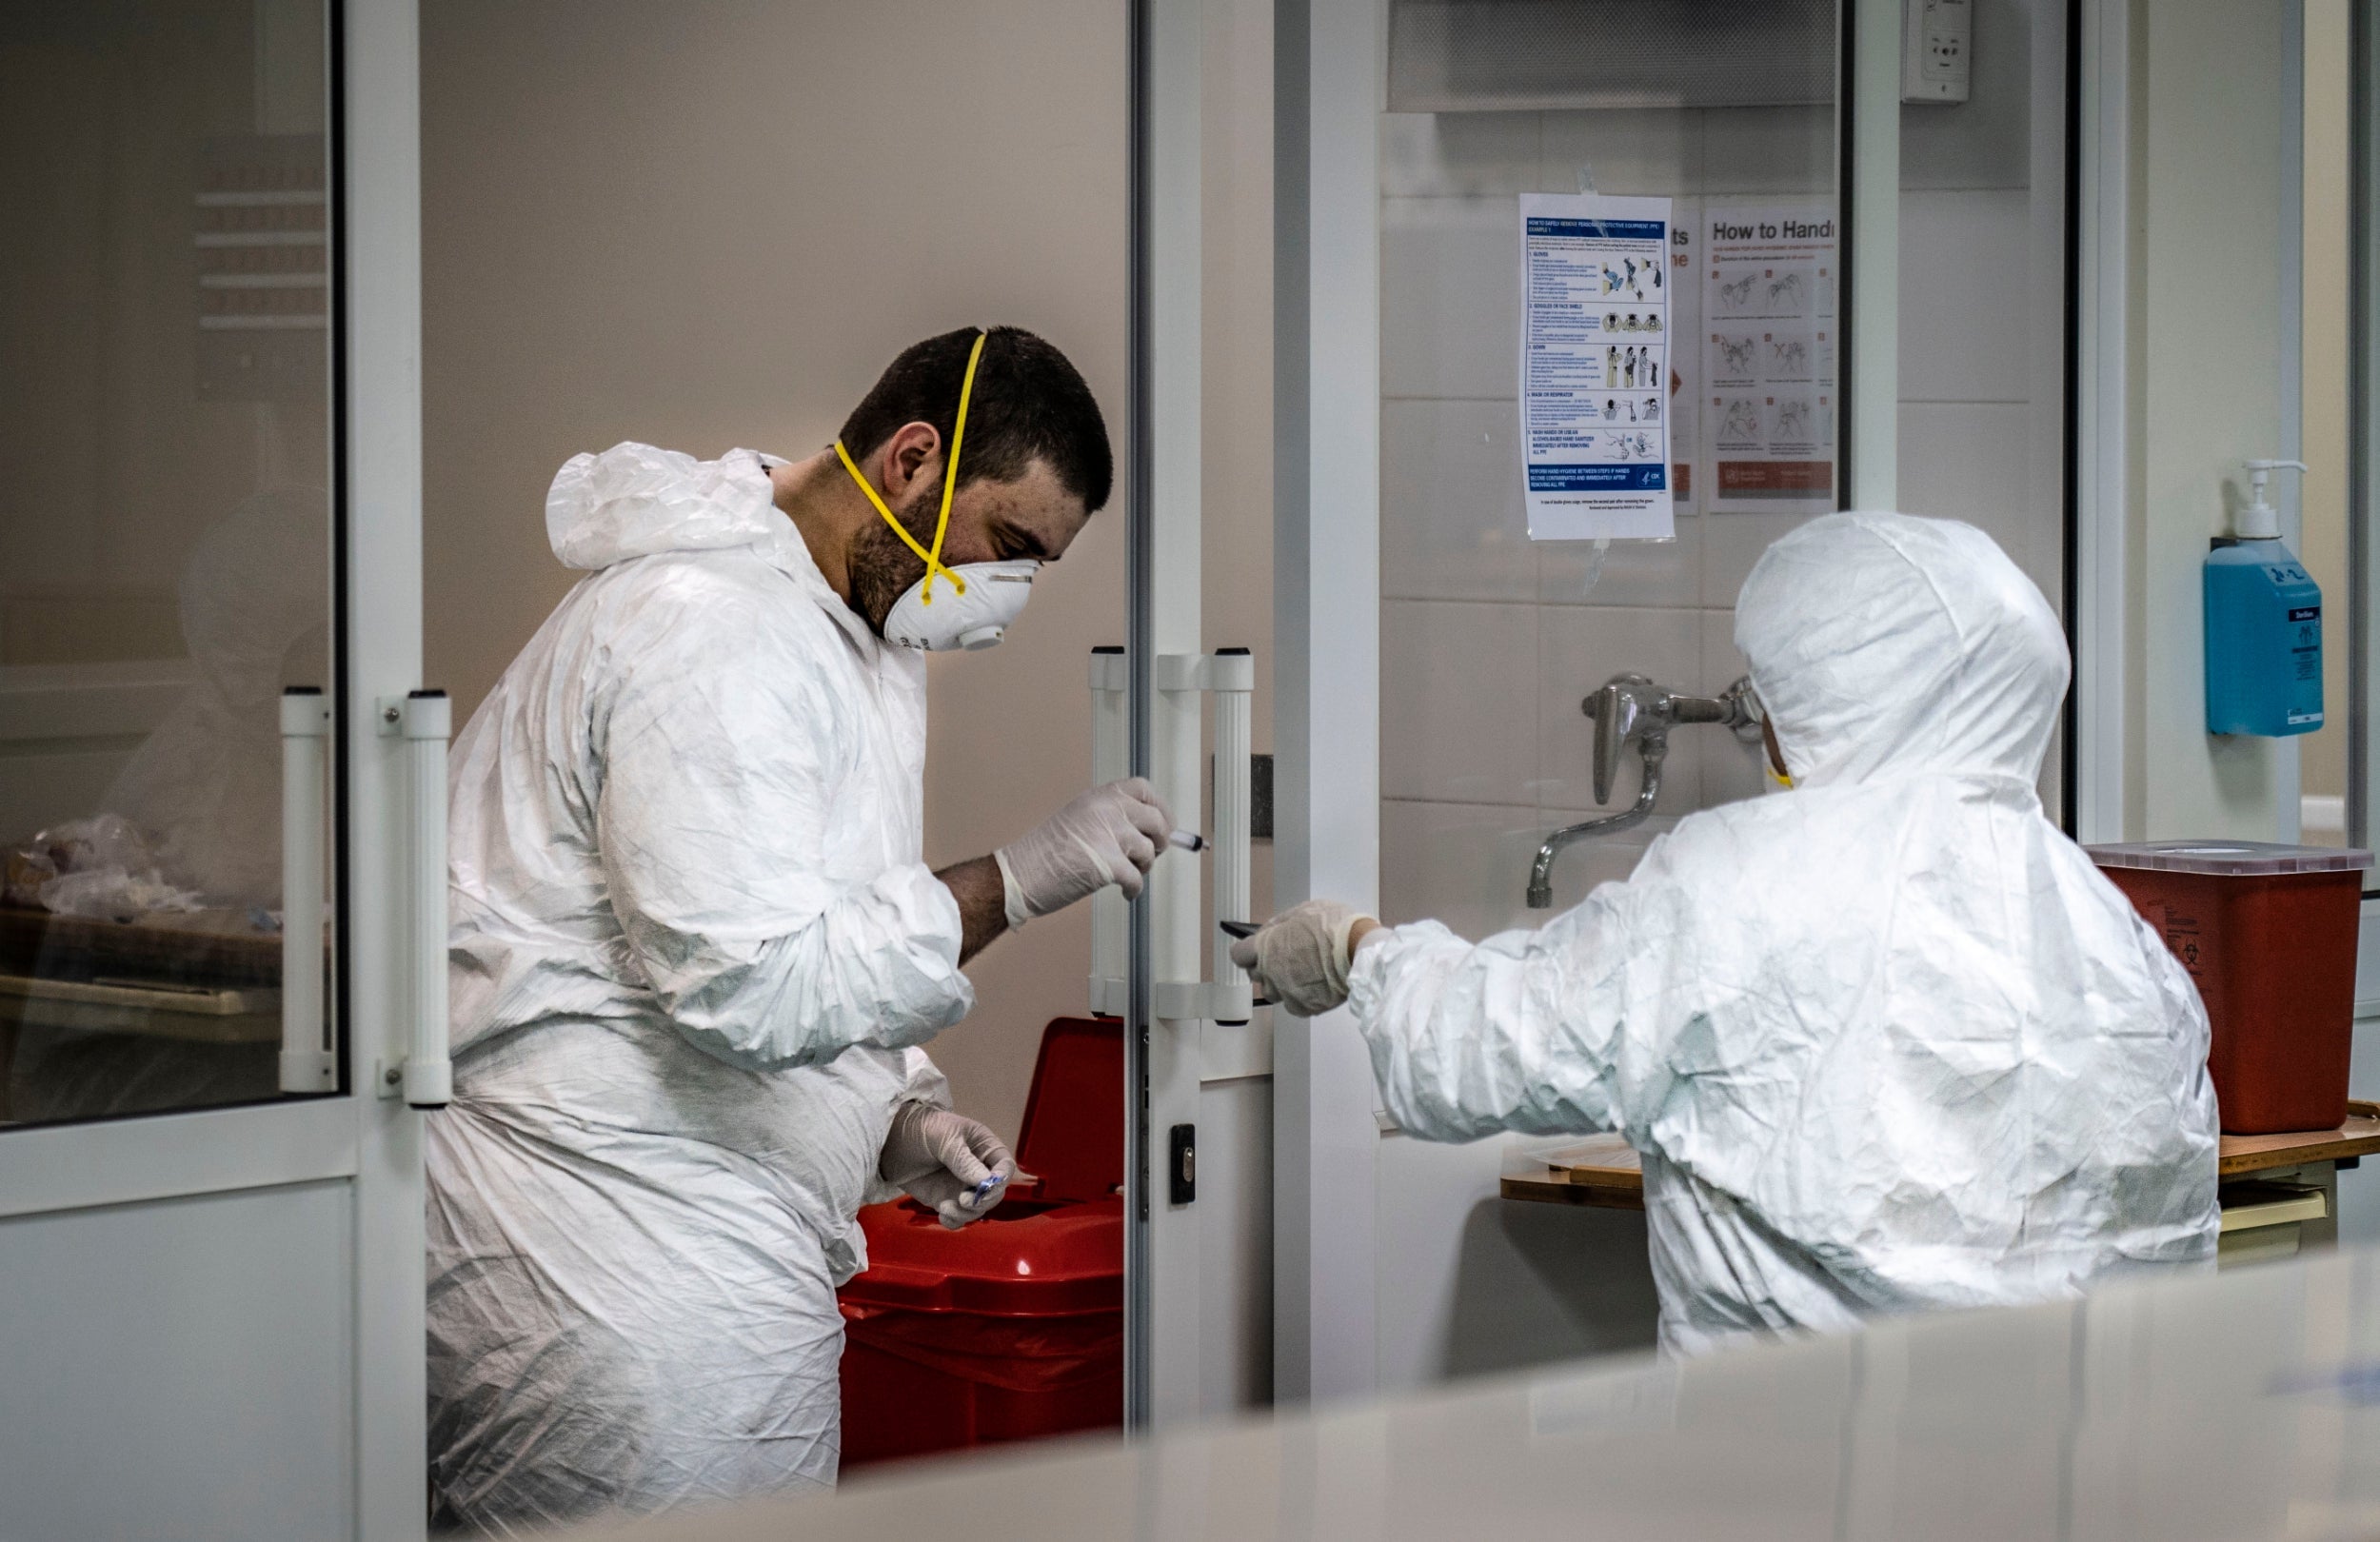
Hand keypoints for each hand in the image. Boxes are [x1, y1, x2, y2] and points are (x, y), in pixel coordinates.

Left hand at [879, 1103, 1019, 1229]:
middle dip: (982, 1200)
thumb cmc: (920, 1127)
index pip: (1004, 1166)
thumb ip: (963, 1159)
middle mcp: (977, 1168)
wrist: (888, 1140)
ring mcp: (961, 1186)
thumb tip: (984, 1180)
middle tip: (964, 1200)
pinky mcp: (945, 1200)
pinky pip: (958, 1217)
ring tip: (946, 1207)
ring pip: (978, 1208)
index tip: (987, 1186)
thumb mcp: (943, 1136)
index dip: (1001, 1178)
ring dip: (966, 1213)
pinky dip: (954, 1220)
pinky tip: (942, 1213)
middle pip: (994, 1192)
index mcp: (983, 1146)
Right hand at [995, 778, 1174, 925]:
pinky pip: (1137, 878)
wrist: (1020, 875)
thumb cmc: (1044, 854)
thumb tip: (1147, 831)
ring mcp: (1108, 835)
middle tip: (1151, 854)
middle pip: (1155, 820)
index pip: (1143, 789)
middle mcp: (1106, 810)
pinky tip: (1126, 893)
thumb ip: (1109, 818)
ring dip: (1144, 866)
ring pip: (1148, 851)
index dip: (1160, 807)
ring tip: (1129, 874)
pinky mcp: (1108, 864)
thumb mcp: (1078, 819)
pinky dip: (1134, 889)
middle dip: (1159, 841)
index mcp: (1098, 797)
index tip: (1165, 823)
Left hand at [1229, 899, 1379, 1017]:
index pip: (1239, 955)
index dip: (1247, 951)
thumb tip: (1268, 930)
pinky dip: (1299, 996)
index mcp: (1265, 947)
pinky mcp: (1304, 1007)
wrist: (1360, 952)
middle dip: (1264, 966)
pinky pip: (1293, 1004)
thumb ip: (1280, 923)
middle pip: (1255, 975)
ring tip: (1301, 971)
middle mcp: (1270, 973)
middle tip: (1283, 957)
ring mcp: (1286, 993)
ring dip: (1280, 983)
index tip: (1253, 950)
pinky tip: (1313, 984)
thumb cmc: (1334, 926)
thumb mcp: (1304, 910)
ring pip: (1273, 992)